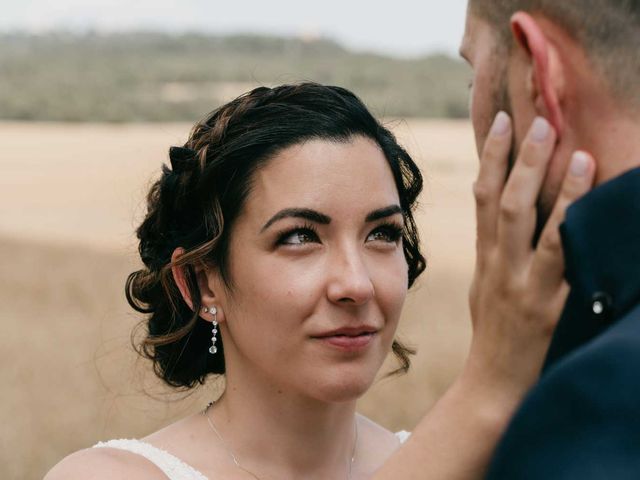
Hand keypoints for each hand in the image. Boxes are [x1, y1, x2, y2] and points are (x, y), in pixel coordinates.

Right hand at [464, 113, 595, 402]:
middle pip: (506, 203)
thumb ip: (495, 249)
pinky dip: (577, 229)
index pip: (482, 197)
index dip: (491, 157)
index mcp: (485, 256)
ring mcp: (523, 285)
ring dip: (556, 188)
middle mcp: (500, 265)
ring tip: (576, 152)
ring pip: (537, 228)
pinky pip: (567, 263)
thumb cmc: (493, 332)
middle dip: (520, 160)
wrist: (493, 383)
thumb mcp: (485, 285)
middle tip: (539, 122)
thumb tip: (506, 215)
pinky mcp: (548, 307)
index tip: (502, 121)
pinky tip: (596, 203)